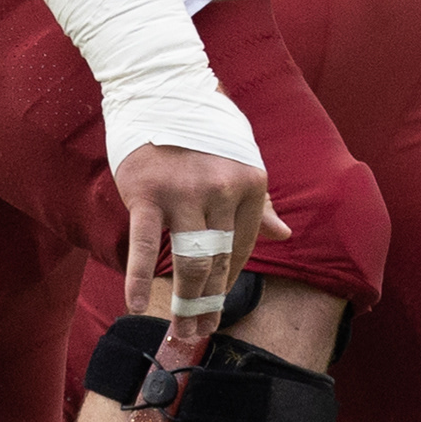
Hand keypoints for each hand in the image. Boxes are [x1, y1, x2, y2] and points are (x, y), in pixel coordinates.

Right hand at [118, 142, 288, 364]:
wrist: (160, 88)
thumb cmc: (203, 128)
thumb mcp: (242, 159)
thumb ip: (259, 203)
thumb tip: (284, 234)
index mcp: (251, 183)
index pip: (242, 246)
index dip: (230, 279)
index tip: (219, 304)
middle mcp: (223, 191)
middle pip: (219, 261)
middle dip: (211, 303)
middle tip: (201, 333)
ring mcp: (185, 194)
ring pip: (191, 262)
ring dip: (188, 302)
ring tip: (181, 330)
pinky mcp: (147, 195)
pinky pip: (146, 246)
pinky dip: (139, 279)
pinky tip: (136, 306)